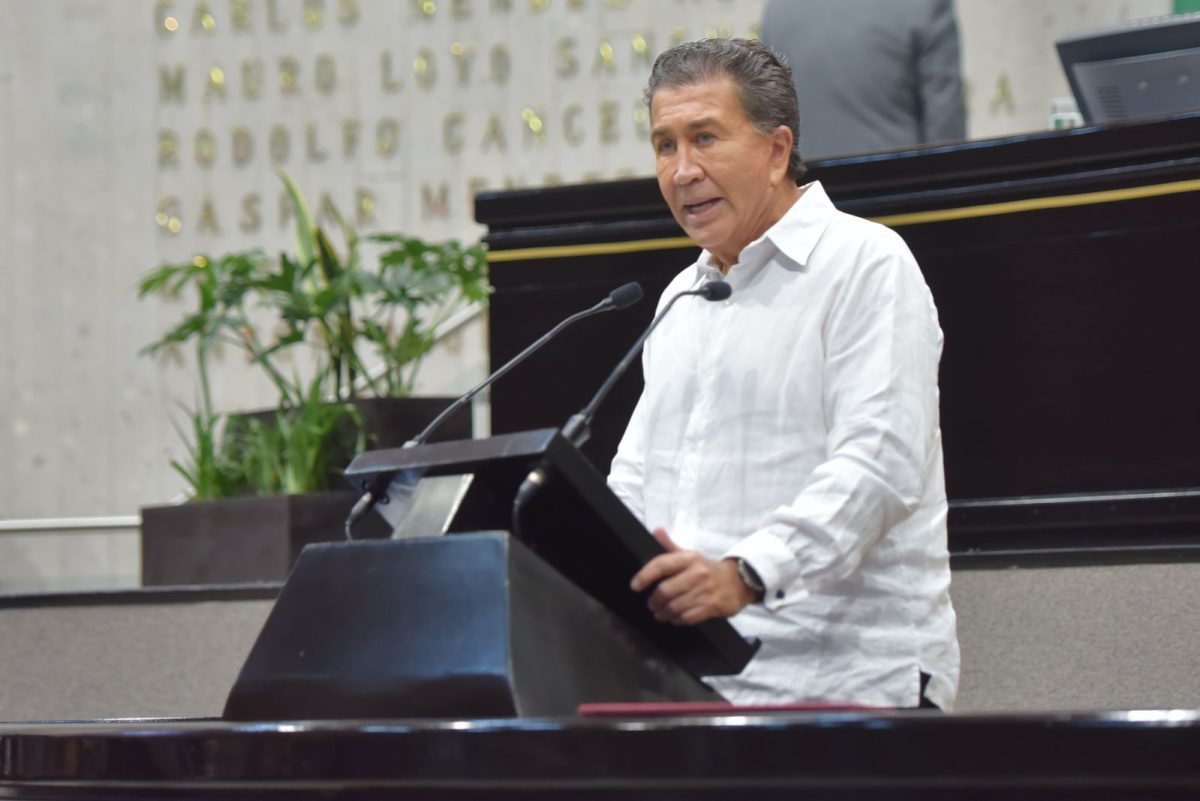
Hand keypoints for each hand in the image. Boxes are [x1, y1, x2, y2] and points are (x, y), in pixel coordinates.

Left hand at [629, 527, 756, 624]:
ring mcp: (705, 590)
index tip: (635, 586)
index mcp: (689, 558)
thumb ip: (670, 546)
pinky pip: (688, 617)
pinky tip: (674, 618)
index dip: (645, 576)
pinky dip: (677, 620)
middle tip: (651, 605)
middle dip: (654, 601)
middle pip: (665, 590)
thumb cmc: (708, 569)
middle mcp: (697, 573)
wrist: (739, 582)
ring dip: (663, 613)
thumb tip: (656, 530)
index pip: (661, 565)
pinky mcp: (712, 606)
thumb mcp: (690, 555)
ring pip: (675, 606)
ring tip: (660, 613)